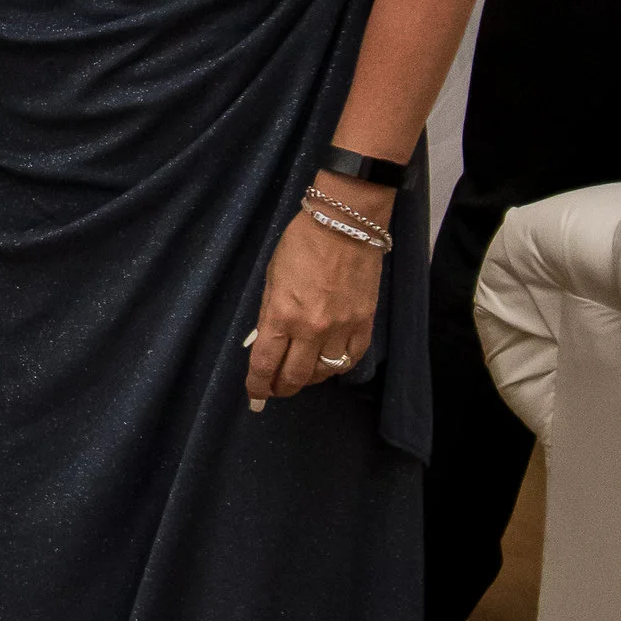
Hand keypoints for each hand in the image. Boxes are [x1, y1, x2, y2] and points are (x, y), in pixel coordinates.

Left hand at [245, 194, 386, 407]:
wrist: (346, 224)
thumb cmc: (301, 244)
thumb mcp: (272, 278)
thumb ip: (270, 313)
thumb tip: (267, 341)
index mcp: (282, 315)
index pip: (265, 364)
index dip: (258, 386)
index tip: (255, 396)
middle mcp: (311, 329)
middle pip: (295, 377)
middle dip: (281, 388)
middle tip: (276, 389)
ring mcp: (341, 329)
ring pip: (324, 373)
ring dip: (309, 378)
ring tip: (301, 373)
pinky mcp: (364, 324)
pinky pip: (351, 359)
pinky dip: (338, 366)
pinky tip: (329, 362)